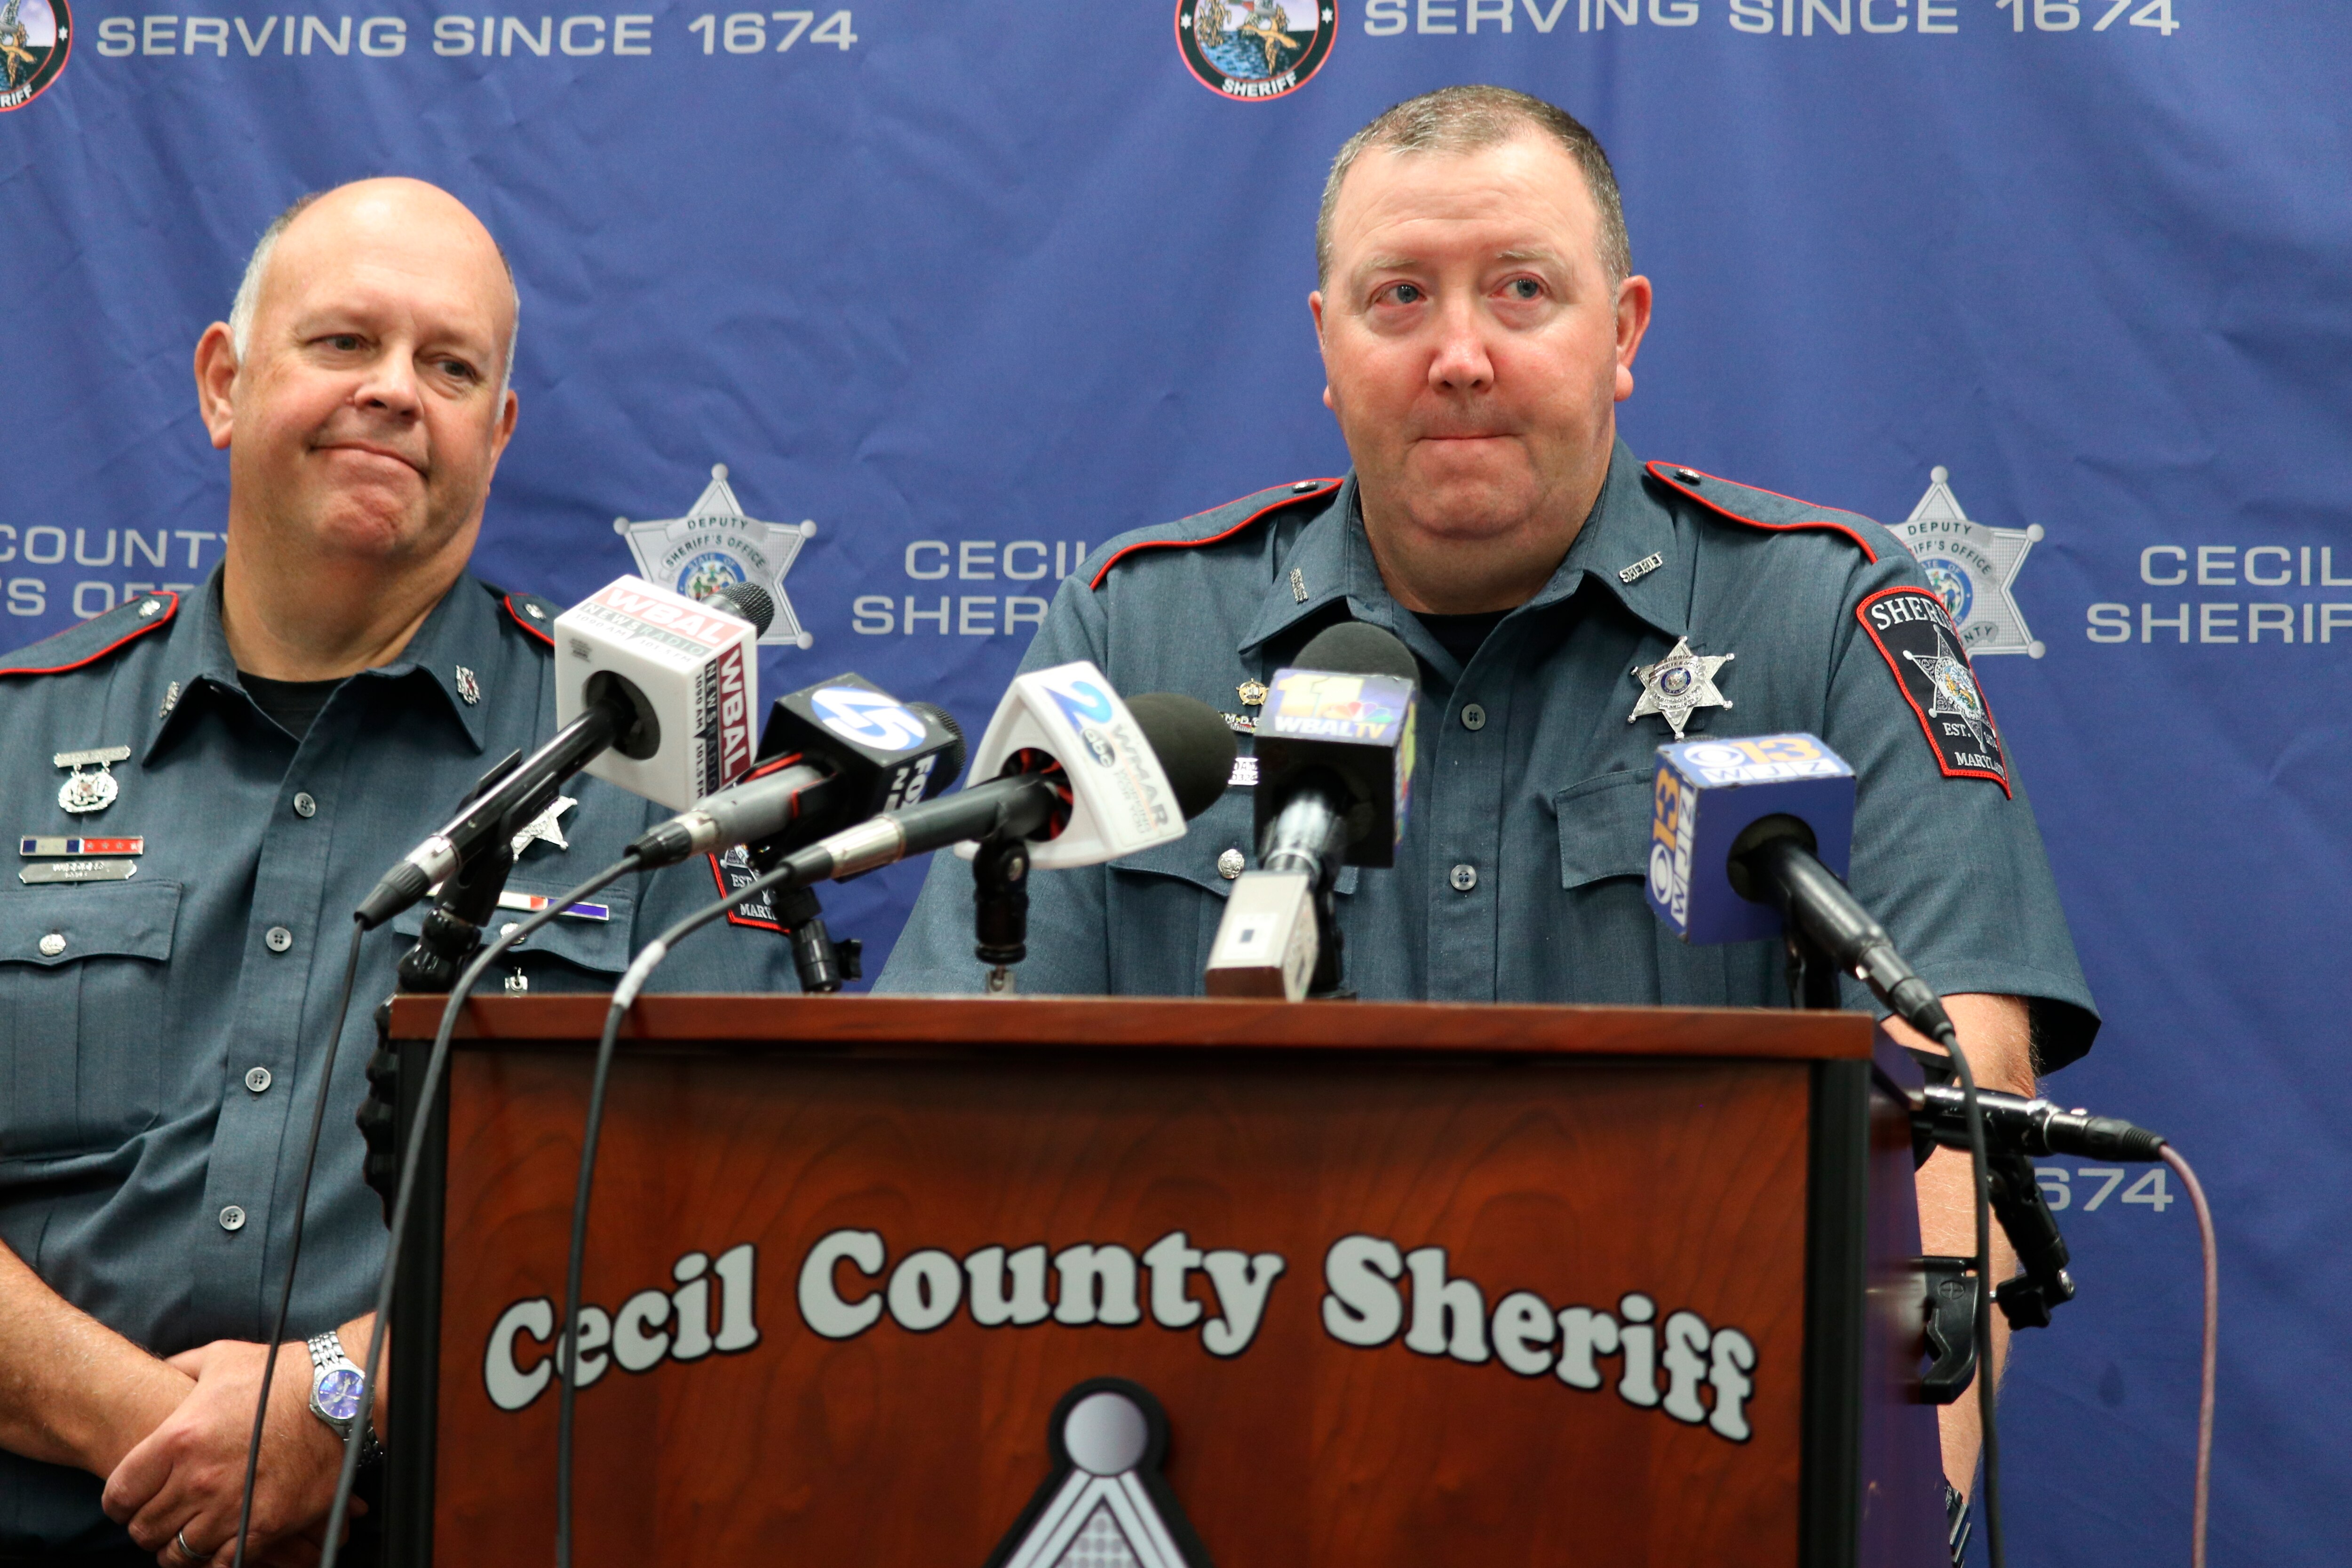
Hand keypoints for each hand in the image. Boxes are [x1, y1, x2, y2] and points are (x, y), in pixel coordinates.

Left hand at [101, 1338, 364, 1565]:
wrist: (339, 1394)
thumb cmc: (278, 1374)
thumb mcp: (219, 1358)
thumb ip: (179, 1367)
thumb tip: (158, 1369)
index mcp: (178, 1439)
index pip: (119, 1495)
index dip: (120, 1503)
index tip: (130, 1502)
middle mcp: (198, 1479)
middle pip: (144, 1529)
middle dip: (147, 1527)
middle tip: (161, 1518)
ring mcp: (231, 1506)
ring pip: (178, 1553)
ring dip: (177, 1547)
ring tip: (187, 1535)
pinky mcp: (265, 1525)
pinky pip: (220, 1562)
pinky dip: (213, 1559)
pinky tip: (218, 1544)